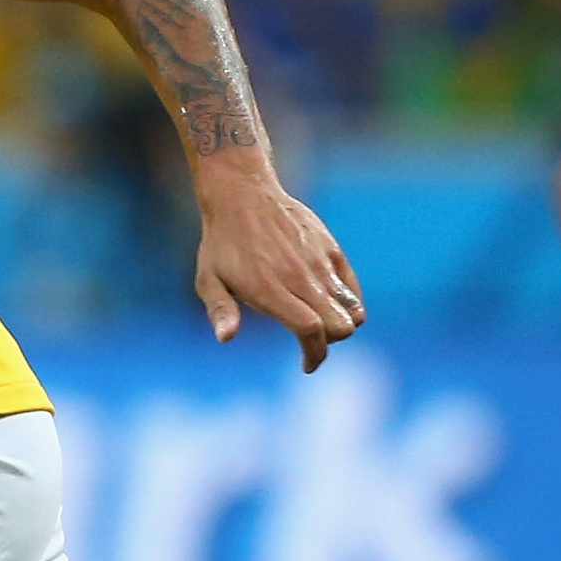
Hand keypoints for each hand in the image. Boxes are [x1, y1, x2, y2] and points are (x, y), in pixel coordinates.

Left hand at [195, 165, 364, 371]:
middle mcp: (300, 276)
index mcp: (270, 288)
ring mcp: (319, 262)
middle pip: (339, 325)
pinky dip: (349, 303)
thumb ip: (220, 310)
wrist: (243, 194)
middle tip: (309, 341)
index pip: (310, 330)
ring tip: (318, 321)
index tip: (307, 365)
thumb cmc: (221, 243)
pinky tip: (328, 303)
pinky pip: (352, 287)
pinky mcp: (330, 249)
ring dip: (341, 324)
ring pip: (352, 309)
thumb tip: (226, 338)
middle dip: (329, 343)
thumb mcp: (208, 278)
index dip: (315, 354)